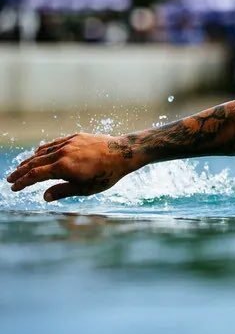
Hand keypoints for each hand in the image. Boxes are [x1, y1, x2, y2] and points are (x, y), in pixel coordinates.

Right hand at [6, 134, 138, 201]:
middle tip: (10, 178)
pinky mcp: (75, 137)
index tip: (14, 188)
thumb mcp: (85, 189)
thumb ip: (63, 191)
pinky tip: (39, 154)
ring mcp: (68, 143)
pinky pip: (54, 144)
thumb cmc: (106, 174)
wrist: (123, 153)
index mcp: (63, 167)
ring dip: (30, 160)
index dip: (22, 182)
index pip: (35, 175)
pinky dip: (43, 150)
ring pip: (43, 152)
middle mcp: (62, 153)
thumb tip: (44, 196)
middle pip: (34, 162)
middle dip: (20, 171)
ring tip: (21, 167)